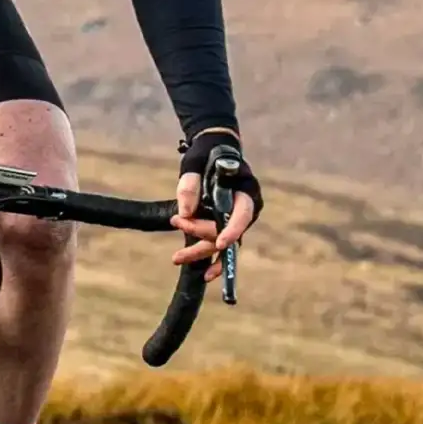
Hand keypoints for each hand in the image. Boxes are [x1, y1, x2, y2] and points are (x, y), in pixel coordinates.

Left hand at [169, 128, 262, 282]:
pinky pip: (220, 247)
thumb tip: (184, 214)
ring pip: (221, 243)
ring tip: (176, 258)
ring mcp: (236, 219)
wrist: (212, 149)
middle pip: (228, 231)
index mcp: (246, 190)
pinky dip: (210, 258)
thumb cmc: (206, 153)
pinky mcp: (225, 225)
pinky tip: (203, 274)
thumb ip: (190, 185)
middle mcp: (246, 208)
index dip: (232, 230)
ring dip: (200, 250)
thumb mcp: (195, 163)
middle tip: (178, 222)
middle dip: (201, 233)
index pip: (242, 214)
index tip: (220, 243)